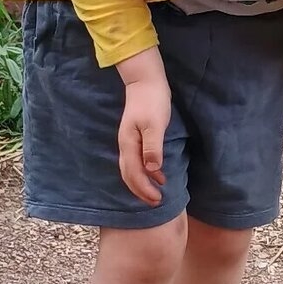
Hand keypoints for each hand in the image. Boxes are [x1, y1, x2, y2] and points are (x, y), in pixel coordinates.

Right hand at [116, 49, 171, 205]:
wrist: (145, 81)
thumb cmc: (152, 101)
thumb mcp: (155, 124)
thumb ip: (152, 147)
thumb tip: (151, 169)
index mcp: (129, 144)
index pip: (134, 174)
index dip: (144, 189)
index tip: (157, 199)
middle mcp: (125, 145)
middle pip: (129, 175)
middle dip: (140, 191)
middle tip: (156, 202)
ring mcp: (128, 141)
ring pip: (130, 169)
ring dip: (142, 183)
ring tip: (156, 193)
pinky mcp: (135, 137)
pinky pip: (136, 161)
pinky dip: (144, 172)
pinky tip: (157, 174)